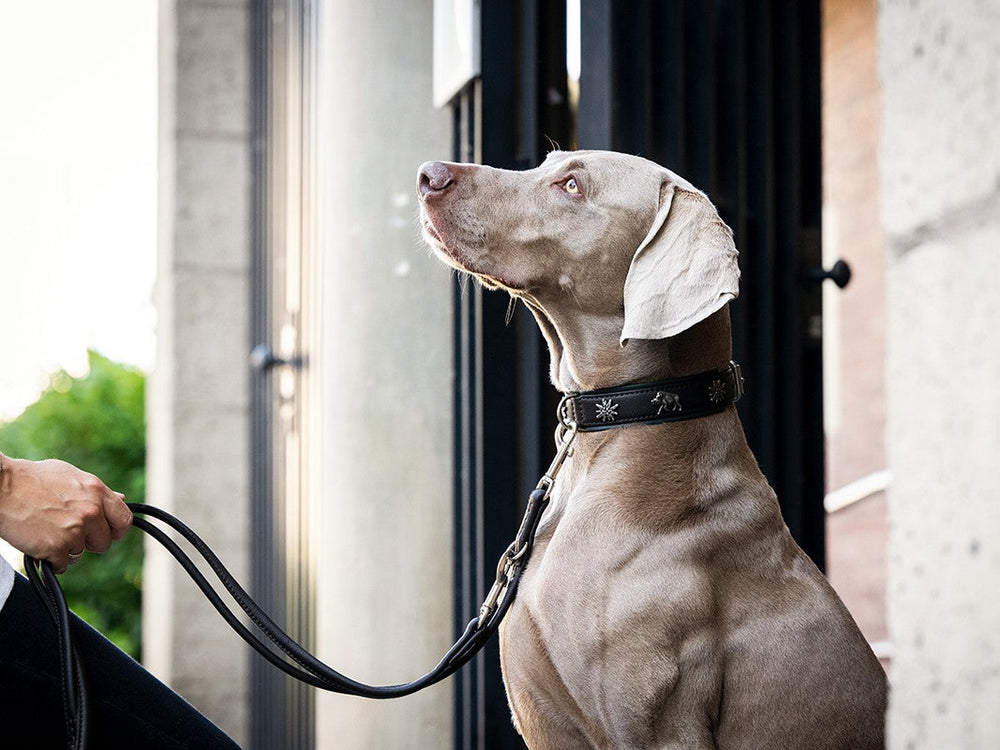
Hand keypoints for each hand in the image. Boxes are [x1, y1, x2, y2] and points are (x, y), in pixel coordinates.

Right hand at [0, 454, 132, 572]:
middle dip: (89, 542)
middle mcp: (91, 511)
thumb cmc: (32, 479)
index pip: (123, 520)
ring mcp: (75, 530)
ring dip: (66, 549)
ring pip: (80, 554)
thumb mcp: (71, 476)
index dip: (115, 530)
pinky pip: (62, 565)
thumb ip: (97, 492)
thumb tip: (122, 499)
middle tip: (68, 533)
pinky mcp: (56, 547)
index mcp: (97, 492)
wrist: (0, 487)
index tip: (107, 534)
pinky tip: (39, 545)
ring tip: (47, 532)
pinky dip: (51, 561)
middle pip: (104, 542)